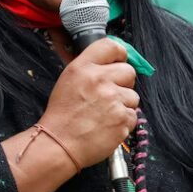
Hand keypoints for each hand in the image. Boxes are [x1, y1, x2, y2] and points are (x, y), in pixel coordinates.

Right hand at [41, 38, 137, 168]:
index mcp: (83, 68)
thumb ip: (89, 68)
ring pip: (133, 95)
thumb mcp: (68, 81)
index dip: (119, 53)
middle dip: (124, 82)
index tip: (119, 60)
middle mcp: (100, 79)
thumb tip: (110, 62)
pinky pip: (133, 115)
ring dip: (123, 104)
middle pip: (129, 71)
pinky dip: (123, 121)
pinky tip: (108, 125)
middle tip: (111, 93)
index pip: (111, 46)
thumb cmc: (62, 115)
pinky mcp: (122, 118)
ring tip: (105, 114)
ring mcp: (113, 99)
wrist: (59, 145)